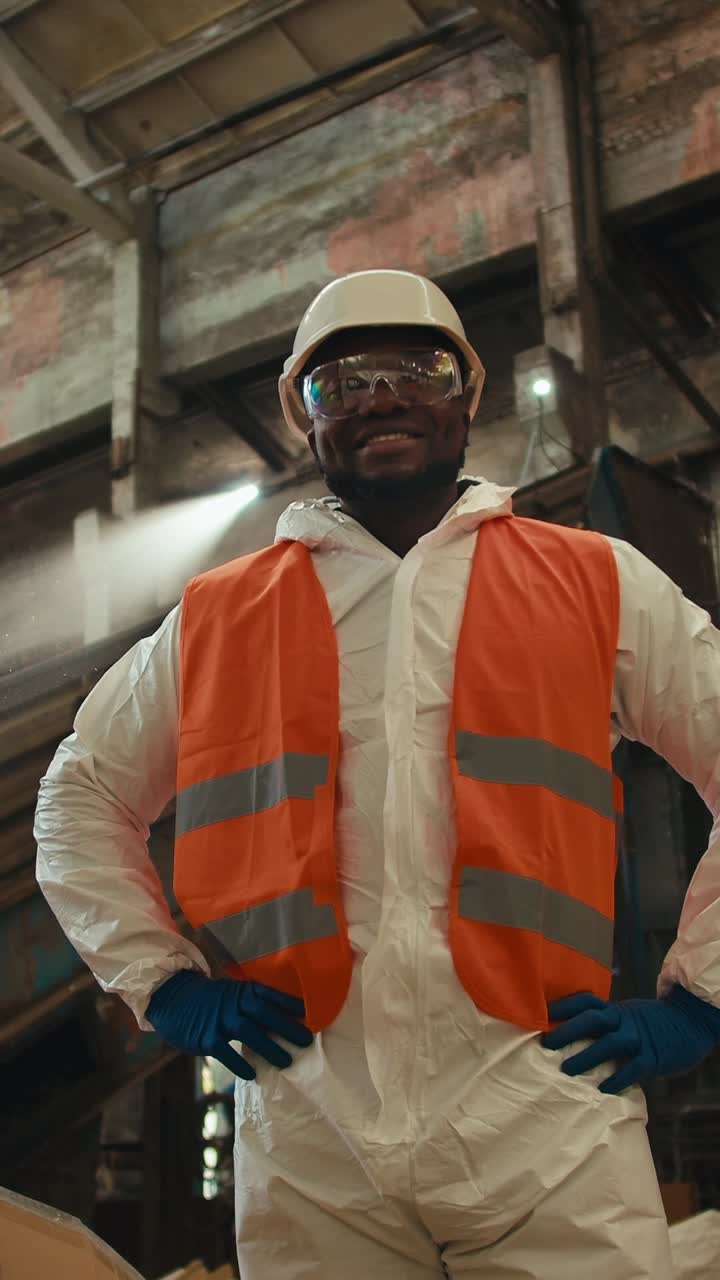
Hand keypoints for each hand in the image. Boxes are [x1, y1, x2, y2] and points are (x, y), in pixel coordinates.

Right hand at [146, 970, 312, 1079]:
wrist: (172, 1000)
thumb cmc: (209, 1000)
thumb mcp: (231, 993)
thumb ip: (252, 1003)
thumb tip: (283, 1019)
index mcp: (242, 990)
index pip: (270, 994)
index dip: (290, 1003)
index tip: (311, 1014)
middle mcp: (233, 1002)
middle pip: (264, 1013)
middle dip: (287, 1027)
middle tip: (307, 1041)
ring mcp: (219, 1019)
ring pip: (249, 1031)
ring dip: (270, 1047)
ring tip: (287, 1061)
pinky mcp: (205, 1037)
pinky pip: (224, 1051)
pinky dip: (239, 1062)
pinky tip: (252, 1074)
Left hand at [543, 985, 719, 1094]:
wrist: (690, 1024)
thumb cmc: (652, 1024)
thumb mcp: (627, 1015)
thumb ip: (606, 1023)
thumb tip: (571, 1035)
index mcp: (616, 1010)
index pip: (586, 1001)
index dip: (564, 1006)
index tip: (542, 1014)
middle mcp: (624, 1020)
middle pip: (592, 1019)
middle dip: (568, 1030)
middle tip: (547, 1044)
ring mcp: (639, 1037)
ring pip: (610, 1043)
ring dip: (586, 1056)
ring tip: (567, 1070)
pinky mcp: (653, 1057)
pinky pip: (633, 1068)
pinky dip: (617, 1078)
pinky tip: (604, 1089)